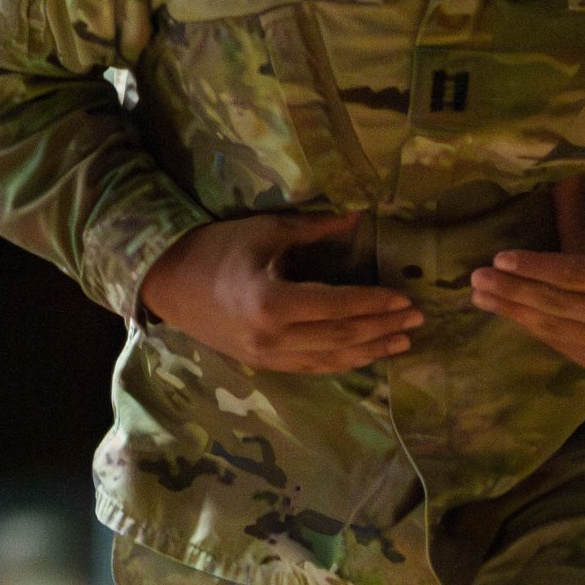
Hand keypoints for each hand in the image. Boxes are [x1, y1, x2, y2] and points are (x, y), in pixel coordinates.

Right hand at [139, 212, 422, 376]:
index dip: (375, 304)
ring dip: (370, 351)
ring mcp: (267, 357)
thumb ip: (315, 229)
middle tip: (417, 320)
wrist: (167, 282)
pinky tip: (366, 354)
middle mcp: (271, 338)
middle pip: (340, 337)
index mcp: (271, 302)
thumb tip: (359, 217)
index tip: (405, 298)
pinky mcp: (264, 365)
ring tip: (402, 342)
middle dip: (382, 328)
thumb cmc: (215, 248)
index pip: (338, 307)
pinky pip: (312, 367)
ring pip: (330, 360)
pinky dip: (343, 361)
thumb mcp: (265, 231)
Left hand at [472, 177, 584, 372]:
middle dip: (513, 291)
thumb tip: (554, 171)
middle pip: (557, 304)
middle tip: (477, 278)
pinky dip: (530, 326)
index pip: (574, 274)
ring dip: (511, 311)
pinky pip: (558, 343)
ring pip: (553, 328)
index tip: (500, 257)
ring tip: (480, 296)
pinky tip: (506, 312)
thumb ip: (577, 213)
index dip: (535, 267)